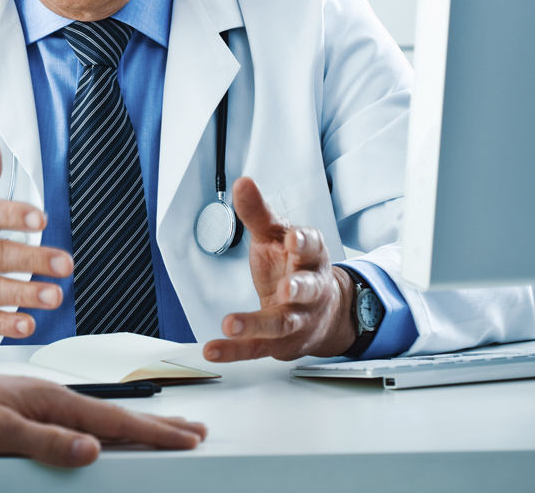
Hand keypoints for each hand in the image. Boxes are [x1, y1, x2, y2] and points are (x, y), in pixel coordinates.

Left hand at [0, 367, 205, 466]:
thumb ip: (45, 441)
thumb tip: (92, 449)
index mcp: (49, 399)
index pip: (112, 419)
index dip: (153, 431)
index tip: (187, 437)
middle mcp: (48, 398)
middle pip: (113, 414)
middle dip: (155, 423)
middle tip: (193, 430)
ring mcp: (36, 404)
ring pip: (96, 419)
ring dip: (132, 425)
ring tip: (159, 429)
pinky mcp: (23, 414)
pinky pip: (76, 422)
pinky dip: (102, 428)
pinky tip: (102, 433)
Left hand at [203, 177, 356, 361]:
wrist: (321, 310)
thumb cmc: (293, 264)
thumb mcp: (276, 235)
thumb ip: (258, 212)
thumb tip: (243, 182)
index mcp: (309, 257)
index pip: (312, 247)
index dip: (304, 242)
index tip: (293, 237)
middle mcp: (308, 289)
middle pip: (307, 288)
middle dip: (298, 288)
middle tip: (287, 289)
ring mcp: (296, 318)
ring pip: (282, 323)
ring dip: (257, 324)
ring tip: (232, 323)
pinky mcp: (279, 342)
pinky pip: (256, 347)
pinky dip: (234, 350)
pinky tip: (214, 349)